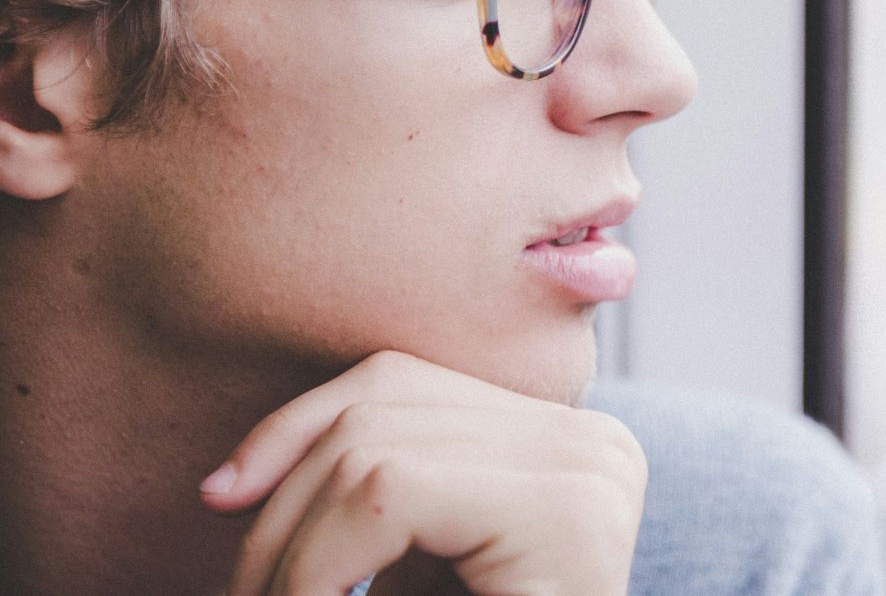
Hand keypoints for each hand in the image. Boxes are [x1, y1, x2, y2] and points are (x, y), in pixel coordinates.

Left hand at [200, 350, 646, 595]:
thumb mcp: (415, 579)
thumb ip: (370, 511)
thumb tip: (228, 481)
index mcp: (565, 443)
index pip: (400, 382)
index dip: (291, 428)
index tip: (217, 497)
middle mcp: (594, 440)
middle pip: (382, 402)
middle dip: (279, 496)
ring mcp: (590, 467)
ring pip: (371, 448)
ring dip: (288, 545)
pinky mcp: (567, 510)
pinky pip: (389, 488)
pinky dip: (317, 564)